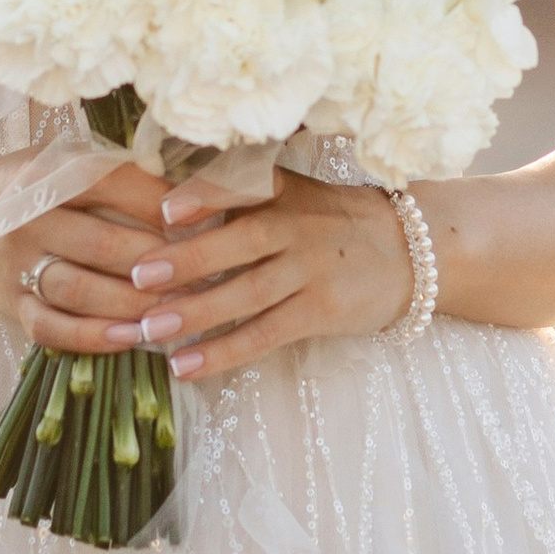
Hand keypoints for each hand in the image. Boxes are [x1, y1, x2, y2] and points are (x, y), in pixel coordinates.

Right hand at [0, 152, 212, 350]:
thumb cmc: (35, 187)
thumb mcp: (67, 162)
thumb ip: (119, 173)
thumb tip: (193, 193)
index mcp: (47, 173)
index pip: (110, 182)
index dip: (158, 201)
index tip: (201, 217)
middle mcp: (27, 217)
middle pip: (100, 242)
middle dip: (157, 261)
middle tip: (204, 273)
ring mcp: (15, 264)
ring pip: (78, 288)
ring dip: (132, 303)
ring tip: (178, 309)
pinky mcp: (11, 304)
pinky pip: (52, 327)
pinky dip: (93, 337)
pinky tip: (133, 338)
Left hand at [85, 165, 421, 387]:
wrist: (417, 252)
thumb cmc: (341, 224)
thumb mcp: (300, 195)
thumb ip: (247, 196)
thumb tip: (170, 205)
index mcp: (286, 194)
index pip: (242, 188)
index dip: (204, 196)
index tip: (164, 209)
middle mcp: (298, 228)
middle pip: (238, 242)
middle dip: (186, 260)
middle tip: (138, 277)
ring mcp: (311, 271)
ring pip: (246, 294)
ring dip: (196, 313)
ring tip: (150, 330)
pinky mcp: (321, 311)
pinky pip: (265, 334)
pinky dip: (224, 351)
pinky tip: (186, 365)